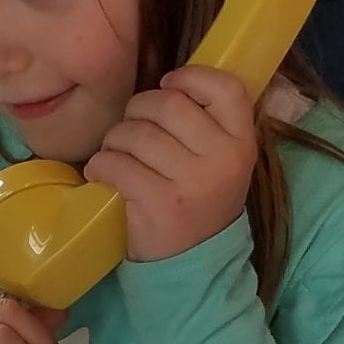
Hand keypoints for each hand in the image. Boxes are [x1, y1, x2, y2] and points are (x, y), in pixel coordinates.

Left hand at [84, 64, 256, 263]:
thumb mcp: (220, 162)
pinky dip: (100, 166)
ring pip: (134, 133)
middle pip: (168, 104)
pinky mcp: (158, 204)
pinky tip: (105, 176)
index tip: (170, 85)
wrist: (194, 266)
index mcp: (242, 143)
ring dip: (114, 141)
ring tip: (118, 157)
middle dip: (137, 110)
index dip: (192, 77)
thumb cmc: (199, 201)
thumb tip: (169, 81)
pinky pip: (114, 164)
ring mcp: (191, 183)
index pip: (226, 88)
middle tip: (132, 131)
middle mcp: (222, 160)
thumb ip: (207, 123)